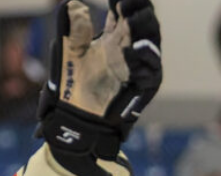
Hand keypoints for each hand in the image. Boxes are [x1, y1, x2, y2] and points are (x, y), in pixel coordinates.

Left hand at [36, 0, 161, 175]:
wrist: (73, 120)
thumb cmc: (73, 87)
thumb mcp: (70, 55)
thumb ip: (72, 31)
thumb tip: (69, 3)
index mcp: (115, 38)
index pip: (124, 12)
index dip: (123, 1)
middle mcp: (130, 49)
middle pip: (142, 22)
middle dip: (138, 9)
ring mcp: (139, 67)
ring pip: (151, 42)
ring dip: (142, 27)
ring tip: (130, 16)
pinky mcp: (143, 86)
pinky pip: (148, 70)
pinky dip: (139, 59)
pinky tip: (129, 50)